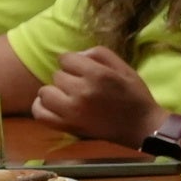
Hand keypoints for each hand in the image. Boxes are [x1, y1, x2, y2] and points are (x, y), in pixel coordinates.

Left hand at [29, 46, 157, 148]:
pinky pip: (39, 113)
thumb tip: (76, 54)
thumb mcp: (123, 67)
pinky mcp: (67, 127)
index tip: (83, 71)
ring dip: (54, 92)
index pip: (65, 59)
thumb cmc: (133, 95)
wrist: (141, 126)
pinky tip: (51, 105)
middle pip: (56, 75)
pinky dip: (41, 107)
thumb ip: (98, 53)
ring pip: (44, 92)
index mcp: (97, 75)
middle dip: (67, 78)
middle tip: (81, 87)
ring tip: (67, 96)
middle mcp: (82, 92)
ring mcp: (72, 111)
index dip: (73, 63)